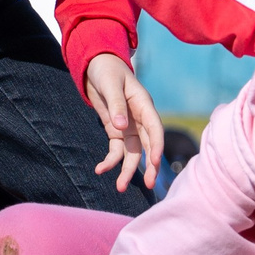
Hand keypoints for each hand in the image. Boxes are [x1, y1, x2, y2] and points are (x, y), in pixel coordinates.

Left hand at [81, 54, 163, 192]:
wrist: (97, 66)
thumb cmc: (107, 71)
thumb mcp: (110, 84)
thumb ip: (116, 105)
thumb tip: (120, 127)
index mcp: (144, 105)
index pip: (154, 129)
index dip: (156, 146)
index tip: (155, 162)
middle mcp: (140, 119)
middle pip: (147, 146)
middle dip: (149, 166)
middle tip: (149, 185)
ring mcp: (129, 127)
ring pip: (133, 153)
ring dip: (128, 170)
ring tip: (119, 187)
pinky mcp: (116, 131)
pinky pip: (116, 150)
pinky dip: (110, 161)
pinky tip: (100, 170)